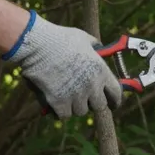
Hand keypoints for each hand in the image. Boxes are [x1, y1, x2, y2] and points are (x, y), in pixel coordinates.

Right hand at [2, 11, 122, 116]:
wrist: (38, 45)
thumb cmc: (61, 39)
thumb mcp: (84, 39)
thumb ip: (95, 47)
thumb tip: (99, 49)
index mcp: (101, 71)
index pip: (116, 93)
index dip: (114, 100)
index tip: (112, 104)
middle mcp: (92, 86)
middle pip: (99, 106)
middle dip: (92, 103)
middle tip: (84, 99)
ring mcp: (76, 95)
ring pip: (80, 111)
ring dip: (75, 106)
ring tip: (67, 96)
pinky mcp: (59, 102)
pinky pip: (64, 115)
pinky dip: (60, 111)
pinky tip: (56, 103)